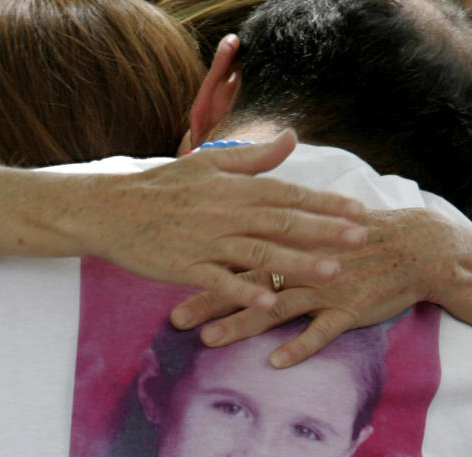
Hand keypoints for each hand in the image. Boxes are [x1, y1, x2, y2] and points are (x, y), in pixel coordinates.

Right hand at [84, 129, 367, 309]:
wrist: (111, 209)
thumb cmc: (161, 186)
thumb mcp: (207, 161)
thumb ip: (253, 156)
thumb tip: (291, 138)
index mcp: (234, 188)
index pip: (288, 193)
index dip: (325, 203)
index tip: (358, 210)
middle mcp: (225, 213)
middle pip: (282, 222)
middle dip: (324, 231)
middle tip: (361, 239)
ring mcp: (206, 241)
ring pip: (258, 253)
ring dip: (296, 264)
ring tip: (331, 272)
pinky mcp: (185, 267)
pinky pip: (219, 281)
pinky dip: (243, 292)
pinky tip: (269, 303)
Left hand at [170, 208, 466, 366]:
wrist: (416, 247)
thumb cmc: (362, 238)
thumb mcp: (320, 227)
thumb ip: (281, 235)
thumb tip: (246, 240)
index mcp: (292, 242)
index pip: (239, 254)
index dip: (205, 267)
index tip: (169, 276)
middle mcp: (303, 264)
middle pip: (247, 283)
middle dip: (209, 301)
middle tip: (174, 319)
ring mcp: (326, 287)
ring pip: (276, 308)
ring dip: (242, 324)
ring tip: (209, 340)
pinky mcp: (351, 309)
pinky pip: (322, 331)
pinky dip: (300, 346)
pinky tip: (276, 362)